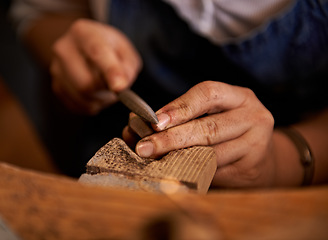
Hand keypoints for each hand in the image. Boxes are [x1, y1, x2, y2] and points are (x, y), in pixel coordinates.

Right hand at [50, 19, 140, 114]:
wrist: (85, 48)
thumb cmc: (108, 48)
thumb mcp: (125, 50)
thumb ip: (127, 66)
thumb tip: (120, 86)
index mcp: (83, 32)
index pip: (97, 52)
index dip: (110, 71)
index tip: (119, 87)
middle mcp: (64, 49)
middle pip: (86, 83)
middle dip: (106, 90)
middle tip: (116, 86)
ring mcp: (56, 69)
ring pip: (82, 97)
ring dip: (101, 99)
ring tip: (106, 88)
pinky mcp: (56, 86)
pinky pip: (78, 106)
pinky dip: (92, 105)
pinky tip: (96, 94)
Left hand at [125, 81, 275, 187]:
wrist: (260, 159)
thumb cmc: (225, 133)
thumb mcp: (209, 116)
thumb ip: (175, 118)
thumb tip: (131, 126)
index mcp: (240, 97)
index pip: (208, 93)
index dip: (180, 106)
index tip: (155, 121)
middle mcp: (254, 117)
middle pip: (208, 126)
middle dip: (171, 138)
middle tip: (144, 147)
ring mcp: (256, 145)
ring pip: (211, 152)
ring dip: (178, 157)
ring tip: (153, 160)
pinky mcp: (251, 169)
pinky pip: (215, 171)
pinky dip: (191, 172)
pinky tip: (174, 172)